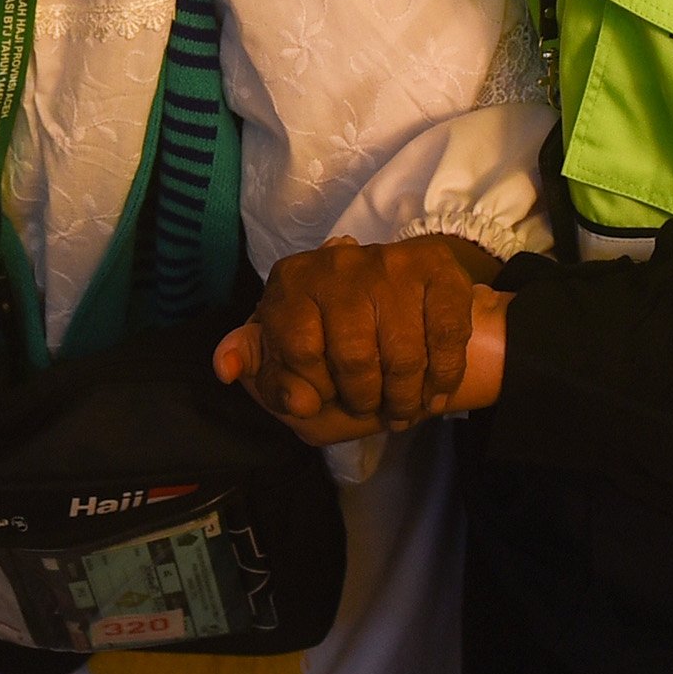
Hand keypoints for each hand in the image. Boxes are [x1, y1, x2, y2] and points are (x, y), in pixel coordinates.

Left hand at [214, 236, 507, 446]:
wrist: (412, 296)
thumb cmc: (341, 338)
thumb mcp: (290, 359)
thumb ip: (259, 370)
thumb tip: (227, 370)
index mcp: (291, 283)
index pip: (297, 348)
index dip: (313, 385)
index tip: (324, 396)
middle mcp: (338, 266)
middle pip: (355, 359)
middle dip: (365, 399)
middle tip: (373, 407)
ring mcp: (391, 265)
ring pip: (403, 357)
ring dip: (406, 399)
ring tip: (403, 408)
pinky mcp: (438, 272)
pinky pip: (445, 342)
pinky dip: (443, 380)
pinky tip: (436, 393)